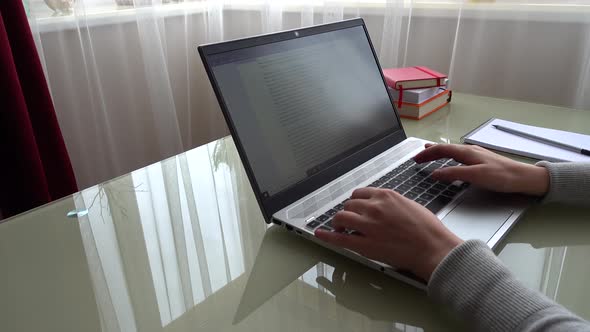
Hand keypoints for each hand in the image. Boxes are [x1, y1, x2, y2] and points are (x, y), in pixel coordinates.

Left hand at [315, 187, 462, 280]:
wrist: (433, 248)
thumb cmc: (428, 230)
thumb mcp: (410, 205)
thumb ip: (392, 203)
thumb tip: (382, 206)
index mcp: (386, 196)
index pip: (360, 193)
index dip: (356, 202)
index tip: (356, 208)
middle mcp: (374, 207)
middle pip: (349, 204)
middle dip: (349, 212)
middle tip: (350, 221)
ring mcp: (368, 225)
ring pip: (341, 217)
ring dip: (339, 222)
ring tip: (340, 228)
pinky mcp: (365, 244)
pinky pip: (339, 238)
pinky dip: (327, 235)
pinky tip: (320, 234)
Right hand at [413, 144, 548, 195]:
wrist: (524, 178)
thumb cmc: (502, 176)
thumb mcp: (475, 176)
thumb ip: (453, 173)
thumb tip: (435, 173)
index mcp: (467, 152)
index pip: (441, 149)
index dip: (427, 154)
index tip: (415, 159)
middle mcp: (470, 151)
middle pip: (445, 148)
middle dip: (430, 152)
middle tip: (418, 157)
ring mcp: (476, 155)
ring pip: (452, 151)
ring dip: (439, 153)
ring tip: (429, 153)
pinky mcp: (482, 161)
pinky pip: (459, 156)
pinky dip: (448, 157)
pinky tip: (451, 161)